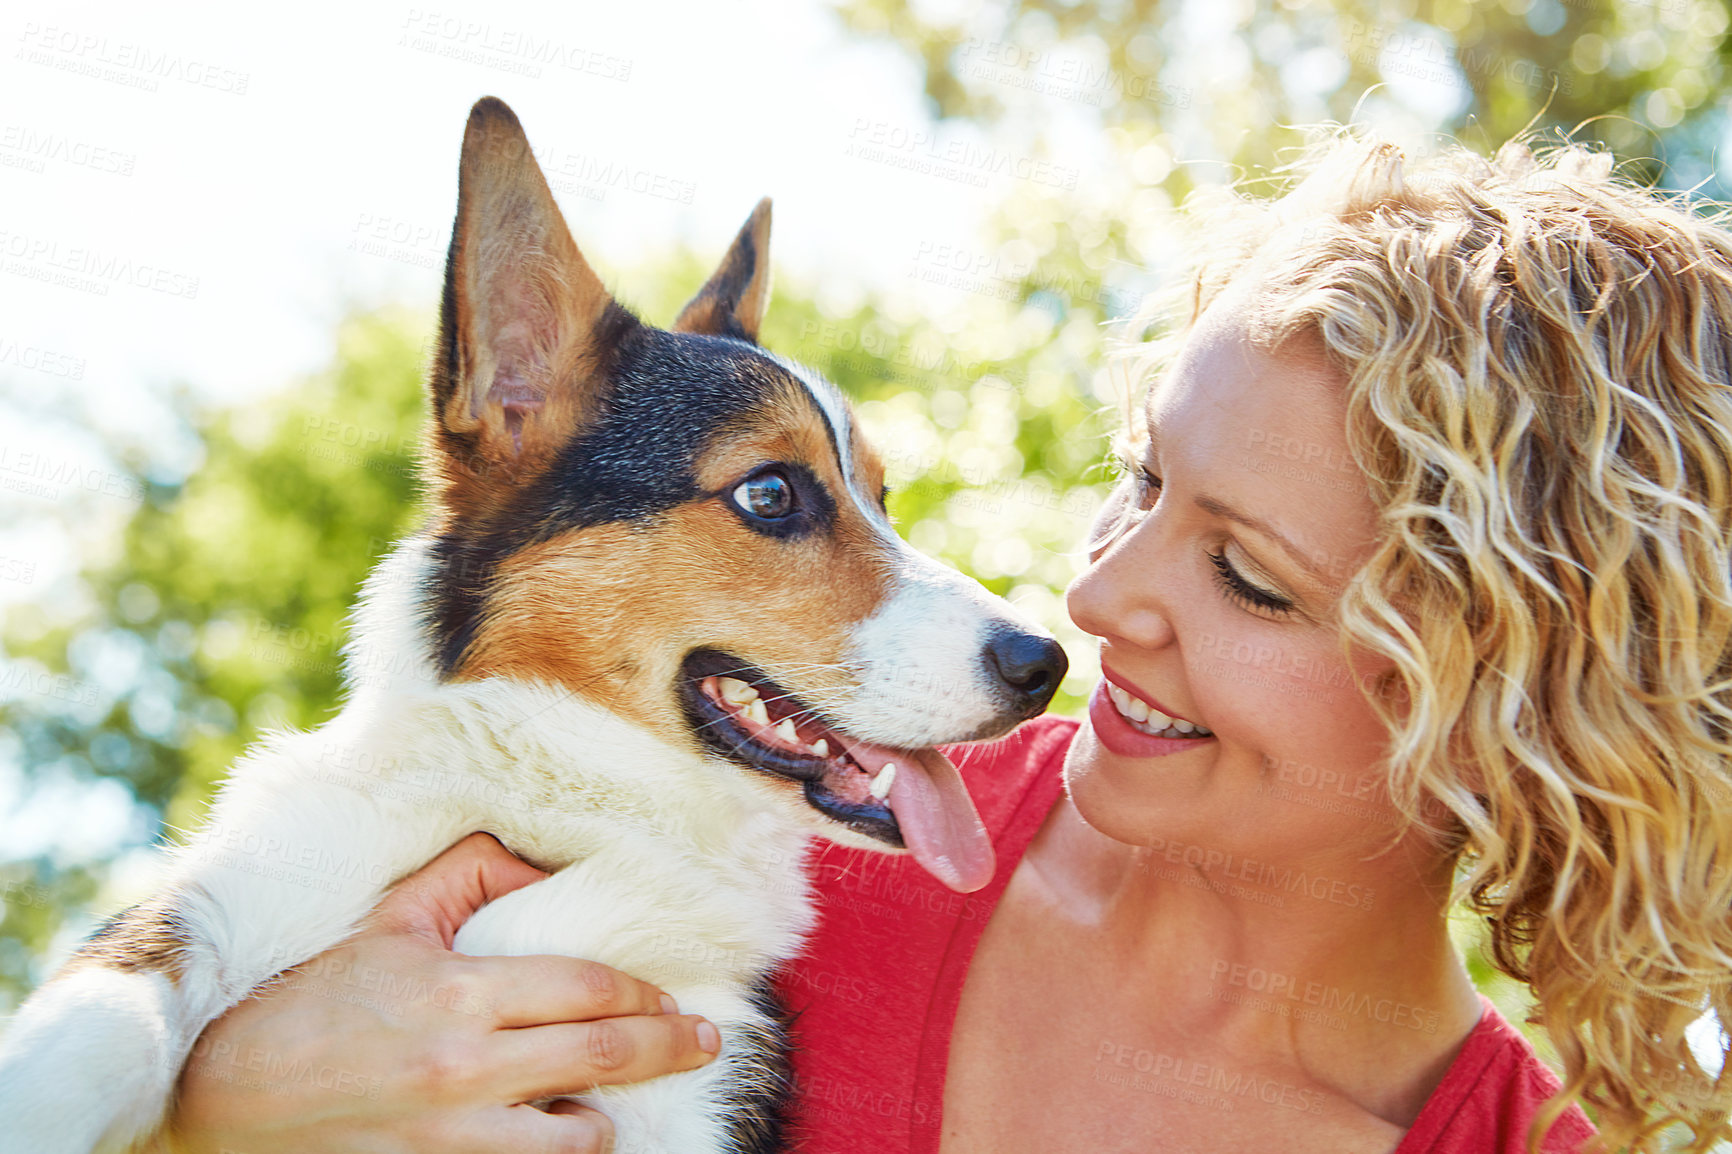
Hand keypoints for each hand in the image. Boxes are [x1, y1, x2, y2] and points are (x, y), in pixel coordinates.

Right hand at [168, 833, 719, 1152]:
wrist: (224, 1090)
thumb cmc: (313, 996)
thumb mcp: (391, 918)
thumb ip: (473, 874)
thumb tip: (544, 866)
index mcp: (460, 994)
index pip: (590, 990)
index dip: (644, 993)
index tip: (671, 998)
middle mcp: (466, 1071)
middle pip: (606, 1056)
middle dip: (672, 1047)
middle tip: (706, 1044)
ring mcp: (452, 1137)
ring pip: (578, 1136)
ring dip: (605, 1115)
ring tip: (610, 1097)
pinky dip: (552, 1151)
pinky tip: (555, 1130)